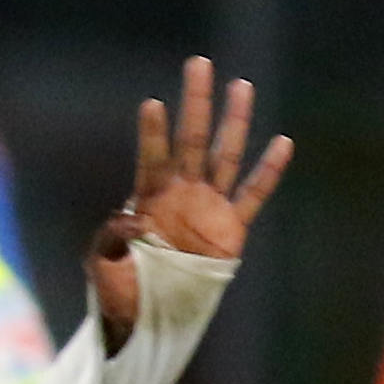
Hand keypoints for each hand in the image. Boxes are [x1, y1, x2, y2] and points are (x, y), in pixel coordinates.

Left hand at [85, 56, 293, 334]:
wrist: (147, 319)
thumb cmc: (118, 292)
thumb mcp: (102, 267)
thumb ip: (109, 240)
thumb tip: (130, 218)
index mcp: (148, 199)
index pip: (152, 158)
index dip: (153, 134)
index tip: (152, 104)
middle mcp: (181, 194)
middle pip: (192, 139)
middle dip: (196, 103)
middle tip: (198, 64)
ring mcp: (208, 207)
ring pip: (226, 155)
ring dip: (235, 121)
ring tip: (241, 85)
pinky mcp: (231, 230)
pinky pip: (253, 195)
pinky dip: (268, 172)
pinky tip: (282, 143)